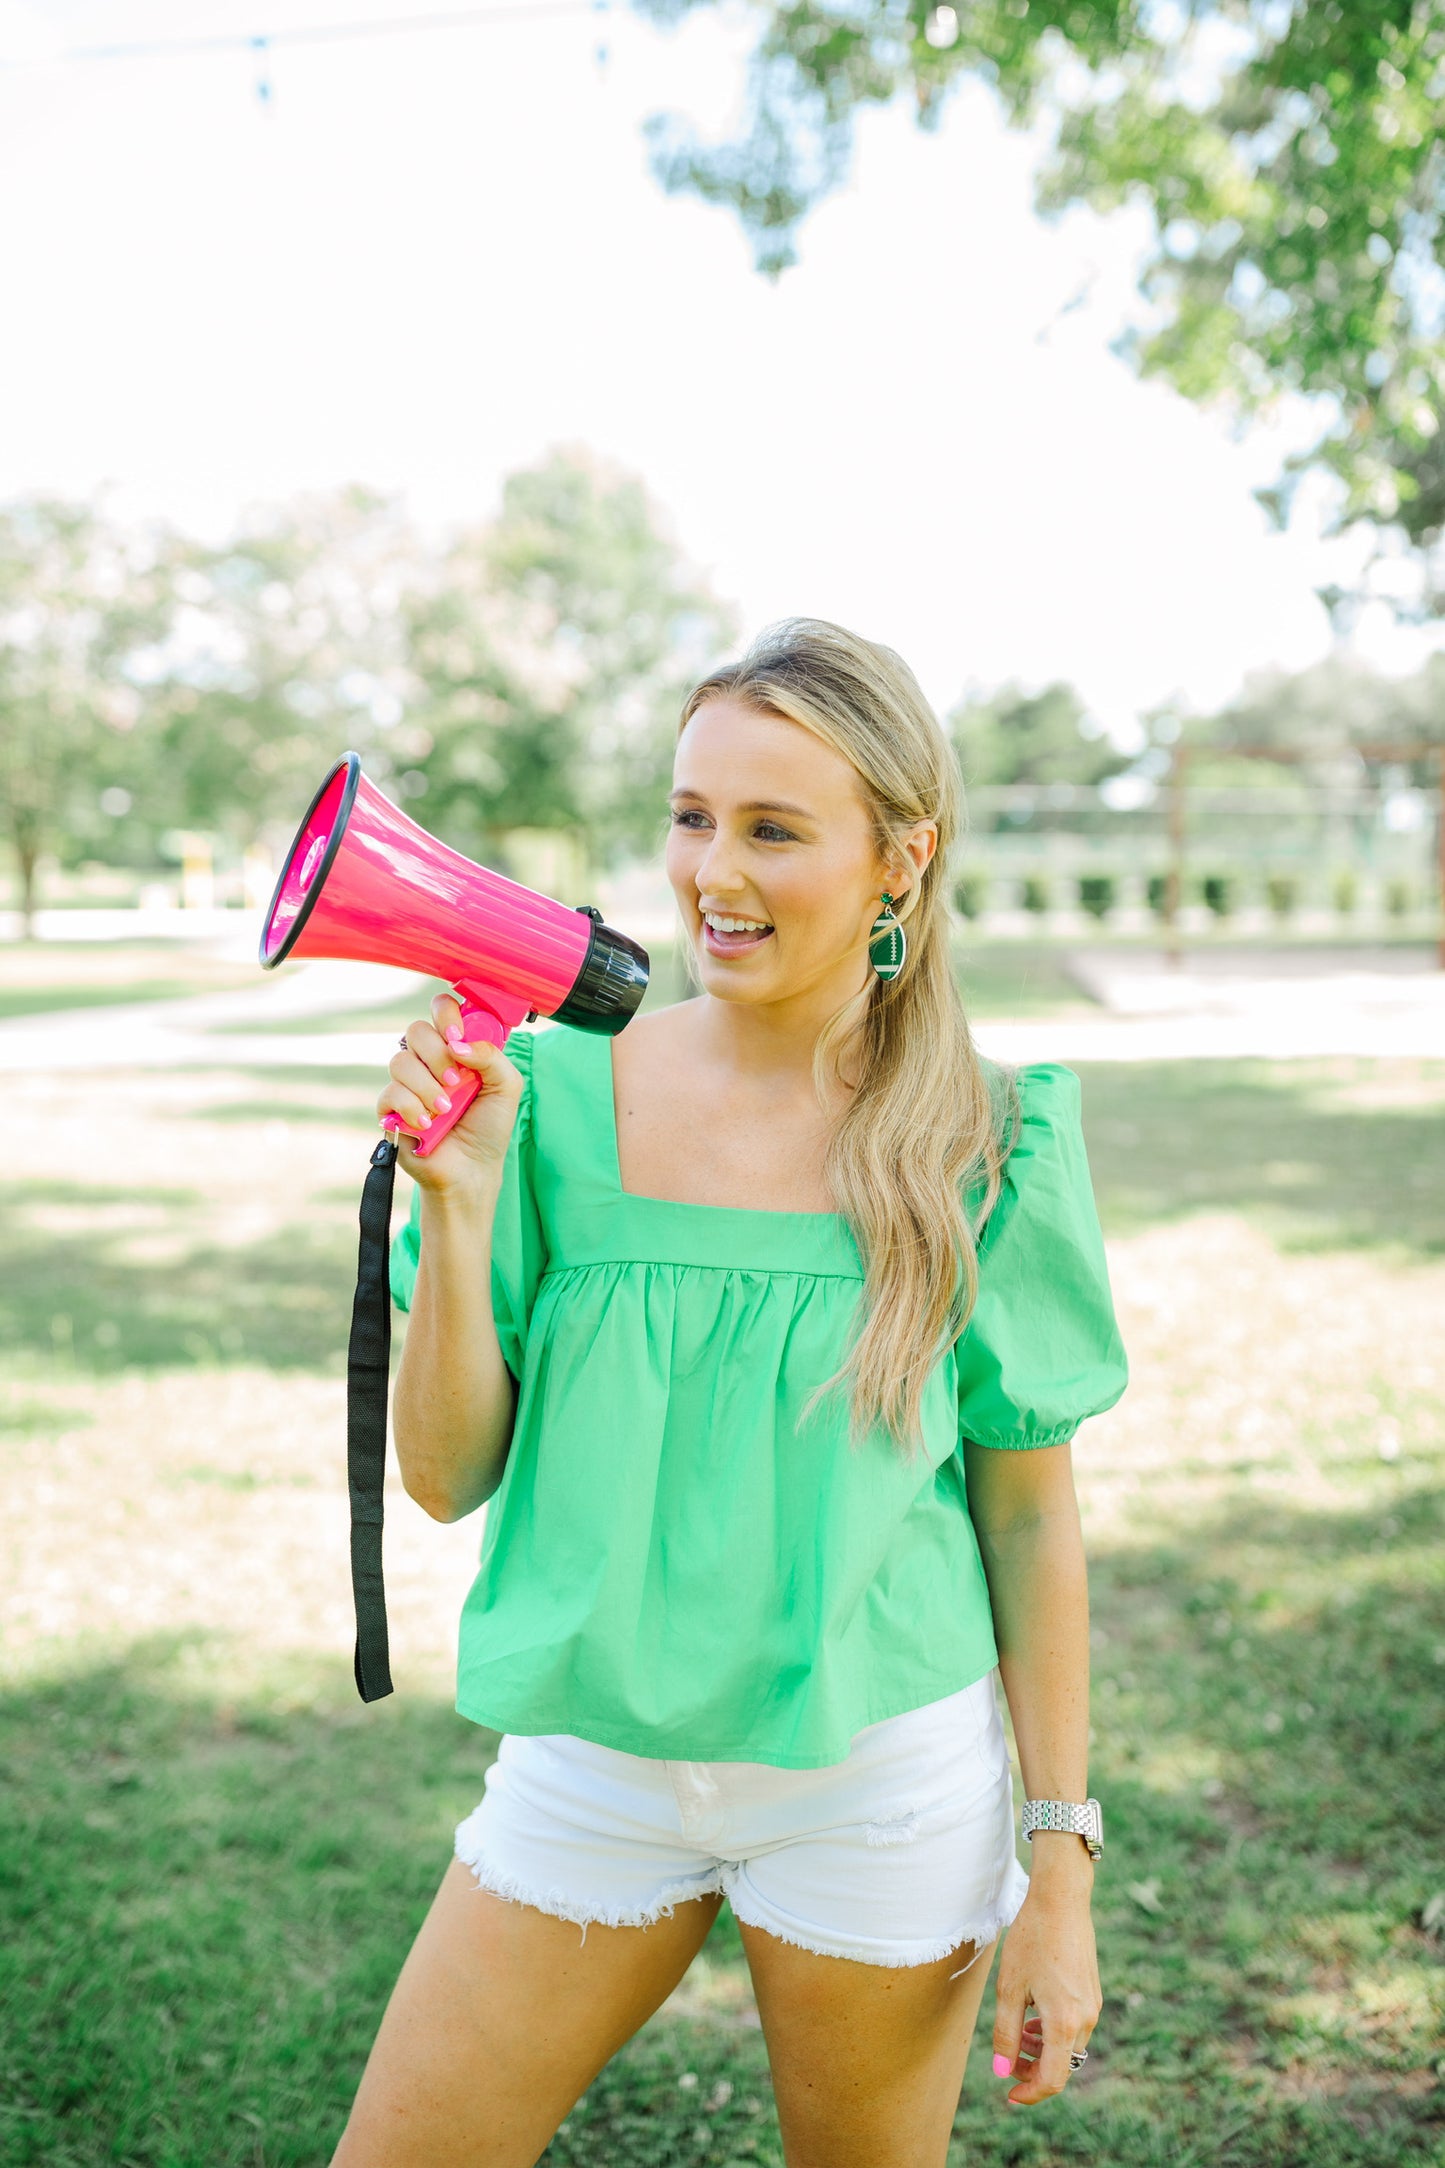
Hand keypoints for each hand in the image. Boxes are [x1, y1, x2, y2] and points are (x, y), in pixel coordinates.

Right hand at [376, 992, 522, 1195]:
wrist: (472, 1169)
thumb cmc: (489, 1126)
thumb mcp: (507, 1086)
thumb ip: (491, 1056)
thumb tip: (458, 1044)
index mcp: (456, 1048)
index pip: (441, 1009)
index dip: (447, 1015)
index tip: (458, 1037)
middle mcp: (428, 1060)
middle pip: (416, 1030)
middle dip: (437, 1055)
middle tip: (456, 1082)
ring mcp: (407, 1083)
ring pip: (401, 1061)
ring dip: (428, 1086)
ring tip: (446, 1110)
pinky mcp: (390, 1108)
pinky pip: (391, 1092)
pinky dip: (413, 1108)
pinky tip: (429, 1125)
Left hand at [991, 1870, 1100, 2106]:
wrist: (1061, 1900)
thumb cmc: (1031, 1940)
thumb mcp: (1010, 1987)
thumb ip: (1006, 2032)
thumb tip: (1001, 2070)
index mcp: (1065, 2023)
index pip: (1053, 2079)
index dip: (1030, 2093)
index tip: (1009, 2094)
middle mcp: (1086, 2019)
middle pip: (1062, 2066)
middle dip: (1034, 2070)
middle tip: (1007, 2058)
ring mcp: (1093, 2006)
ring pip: (1069, 2047)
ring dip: (1044, 2050)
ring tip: (1019, 2033)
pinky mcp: (1093, 1993)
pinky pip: (1075, 2027)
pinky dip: (1054, 2032)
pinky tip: (1035, 2015)